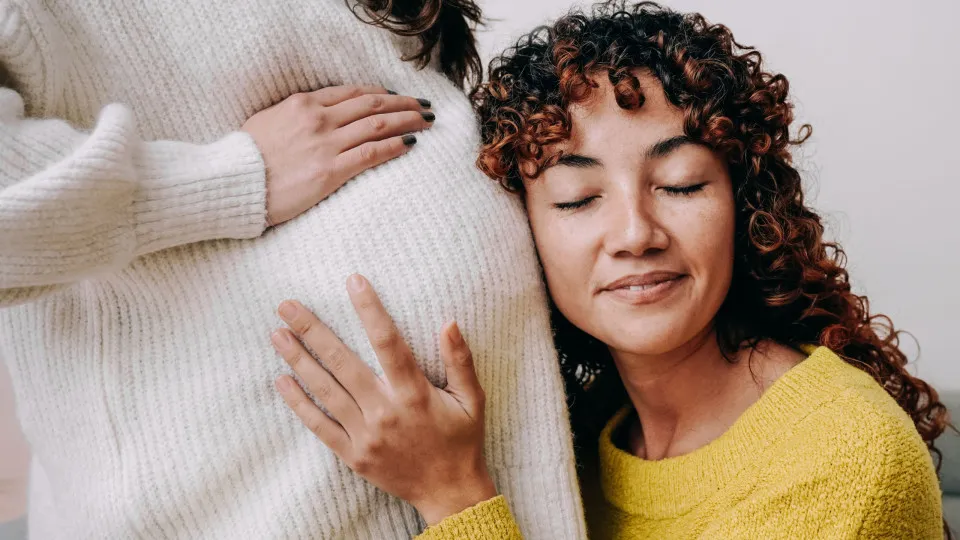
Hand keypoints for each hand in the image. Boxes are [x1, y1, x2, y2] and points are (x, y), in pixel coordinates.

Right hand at [242, 86, 434, 226]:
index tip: (396, 97)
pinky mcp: (331, 171)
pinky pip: (372, 153)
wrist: (233, 183)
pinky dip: (395, 146)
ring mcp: (326, 144)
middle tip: (423, 106)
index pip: (352, 92)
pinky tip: (411, 144)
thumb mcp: (266, 122)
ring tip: (425, 121)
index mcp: (303, 104)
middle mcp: (318, 118)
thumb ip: (293, 117)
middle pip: (372, 105)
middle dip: (402, 104)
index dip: (379, 93)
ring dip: (406, 121)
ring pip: (378, 125)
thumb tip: (310, 117)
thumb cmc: (244, 159)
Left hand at [270, 274, 495, 524]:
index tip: (353, 281)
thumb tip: (449, 321)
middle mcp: (385, 411)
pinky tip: (282, 381)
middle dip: (312, 330)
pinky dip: (298, 404)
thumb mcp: (473, 399)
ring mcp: (365, 434)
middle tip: (287, 306)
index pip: (387, 341)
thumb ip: (461, 360)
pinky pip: (319, 426)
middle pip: (342, 362)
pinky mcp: (353, 455)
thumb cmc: (462, 441)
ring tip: (277, 334)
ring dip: (299, 360)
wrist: (450, 493)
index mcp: (414, 393)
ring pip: (325, 391)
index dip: (369, 308)